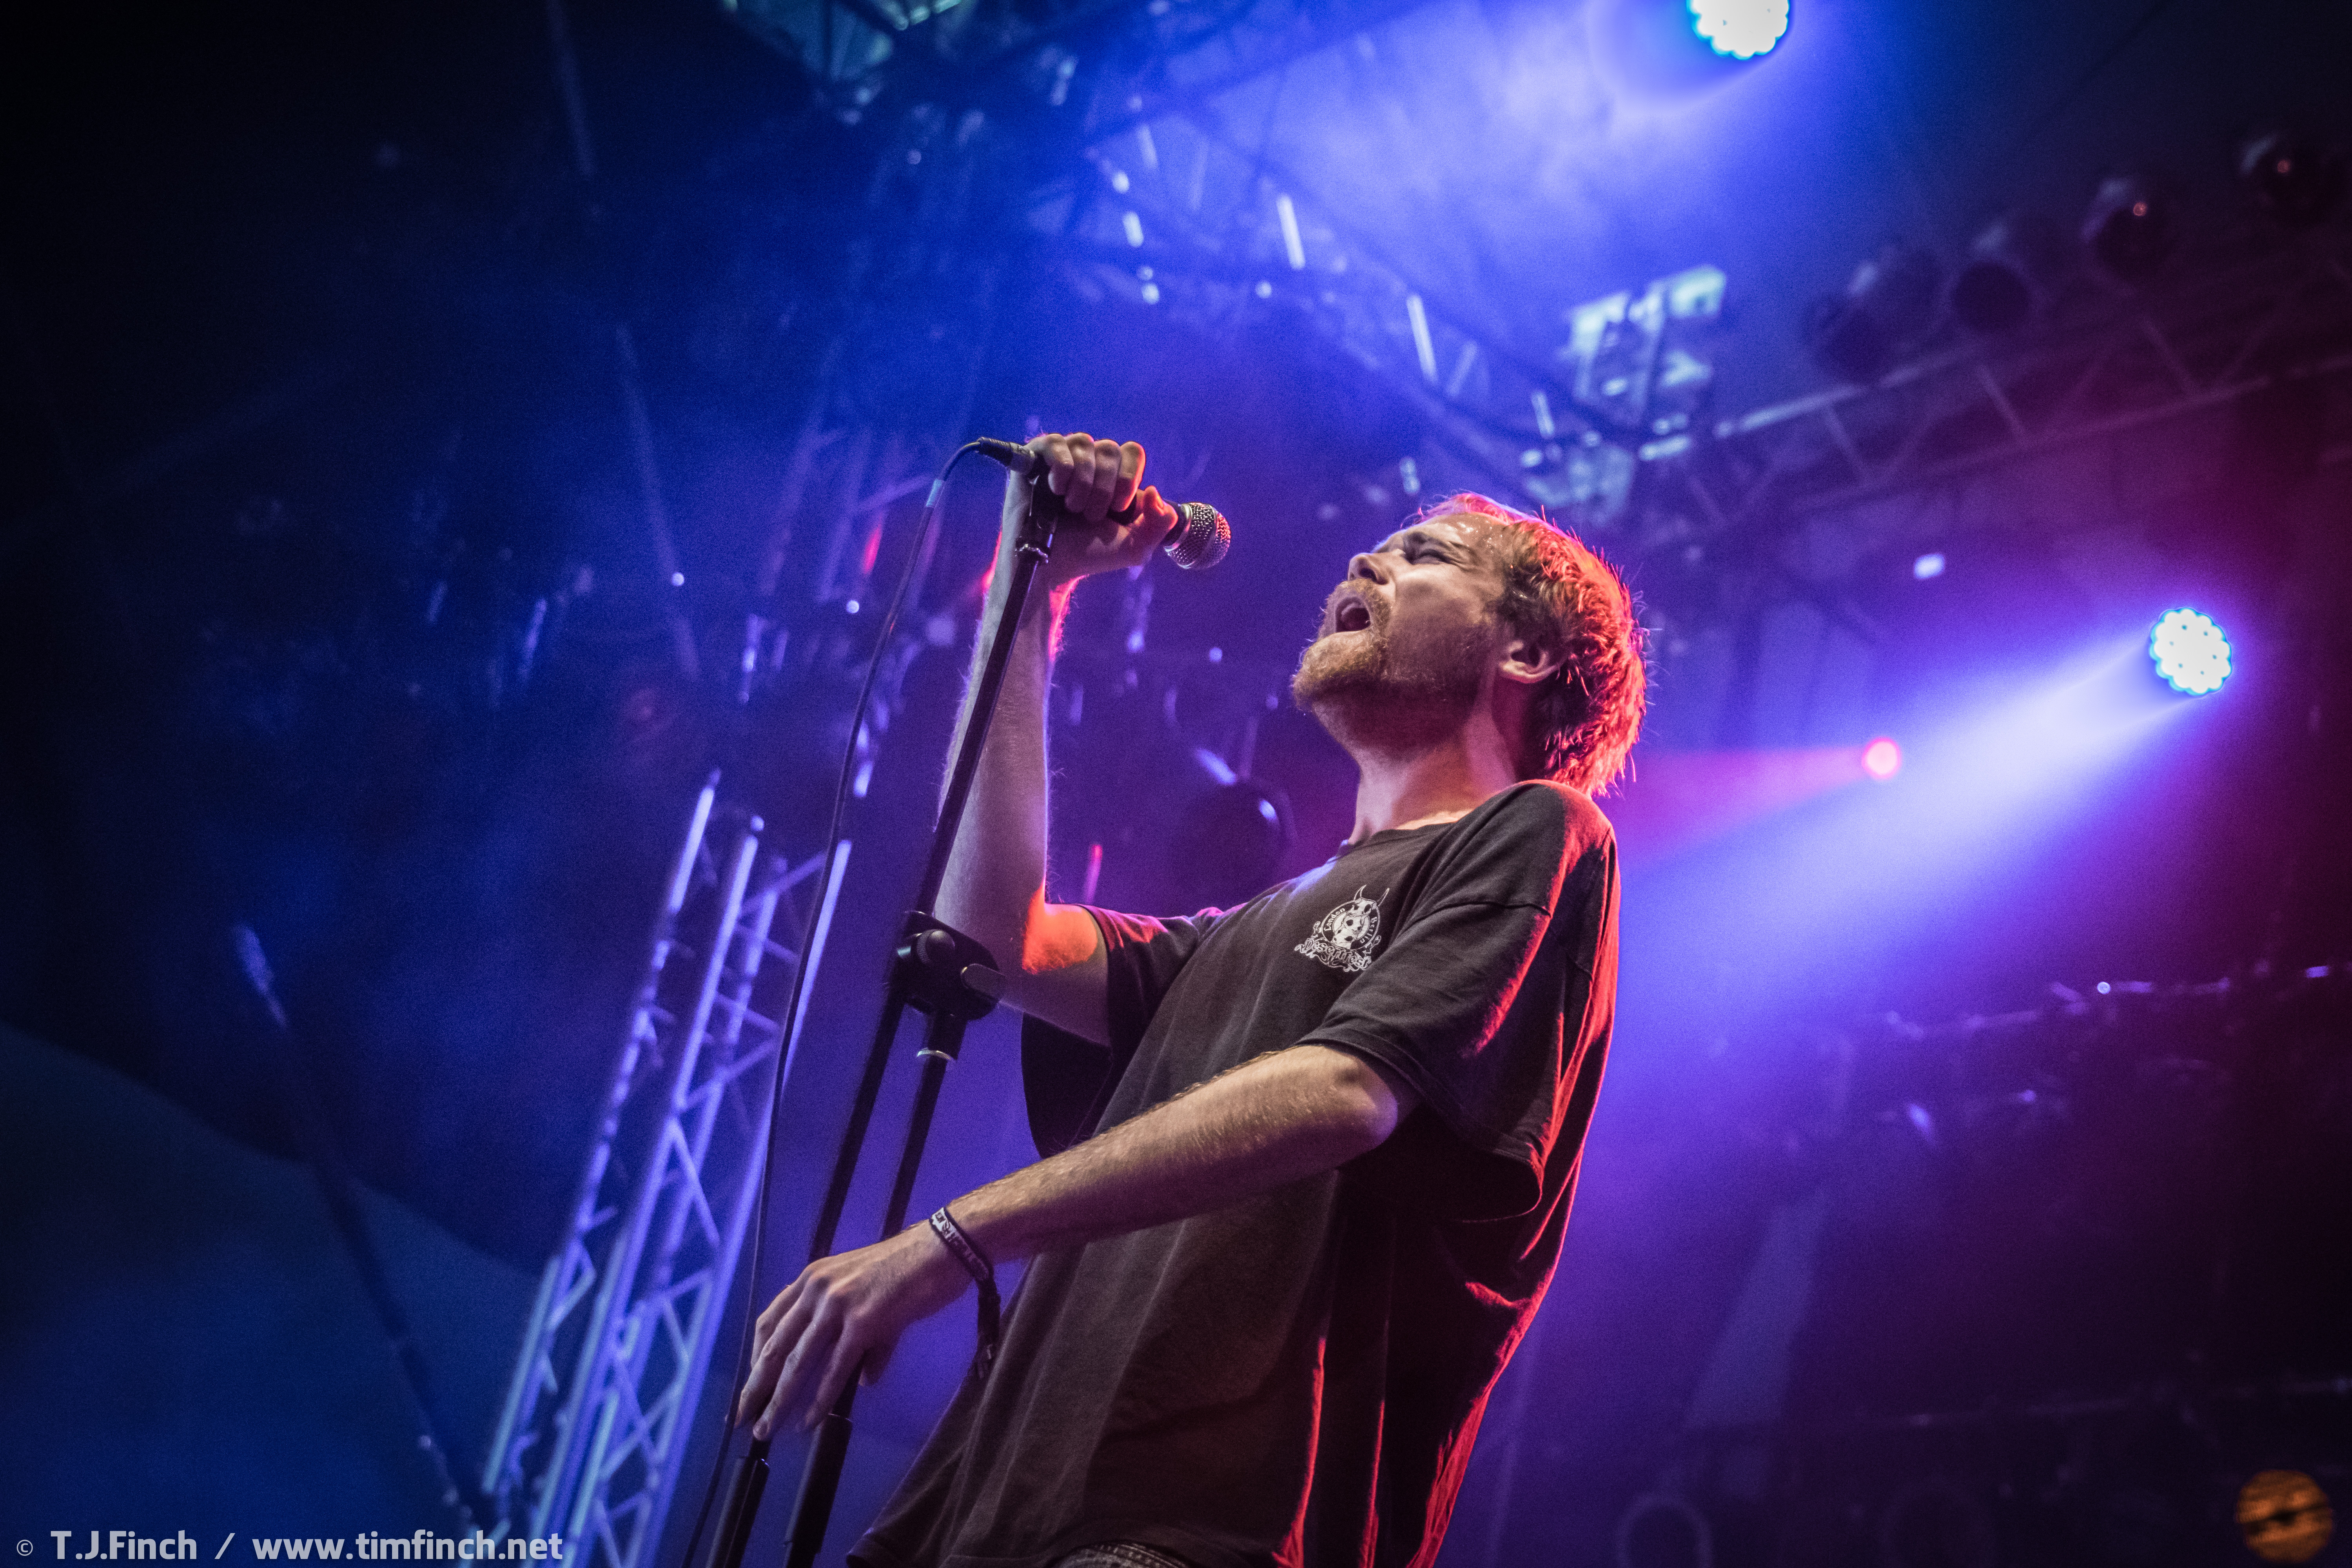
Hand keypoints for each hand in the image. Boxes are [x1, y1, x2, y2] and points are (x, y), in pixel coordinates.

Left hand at [732, 1222, 968, 1438]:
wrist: (940, 1249)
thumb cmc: (907, 1269)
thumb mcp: (865, 1291)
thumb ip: (854, 1332)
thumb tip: (860, 1380)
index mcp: (812, 1278)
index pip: (770, 1320)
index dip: (756, 1356)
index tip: (751, 1383)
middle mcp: (817, 1290)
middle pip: (775, 1345)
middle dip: (756, 1386)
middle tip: (743, 1417)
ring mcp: (838, 1305)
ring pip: (799, 1361)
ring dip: (780, 1400)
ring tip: (767, 1428)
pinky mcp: (864, 1322)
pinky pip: (835, 1369)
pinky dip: (820, 1399)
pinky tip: (810, 1420)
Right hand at [1003, 433, 1180, 591]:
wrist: (1051, 565)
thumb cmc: (1088, 554)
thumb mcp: (1135, 546)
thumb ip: (1160, 523)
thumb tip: (1154, 490)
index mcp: (1114, 476)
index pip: (1132, 451)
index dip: (1128, 478)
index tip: (1118, 508)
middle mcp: (1090, 462)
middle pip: (1109, 448)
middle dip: (1104, 487)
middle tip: (1091, 516)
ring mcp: (1063, 457)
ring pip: (1084, 443)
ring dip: (1082, 483)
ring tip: (1072, 508)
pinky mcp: (1036, 457)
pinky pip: (1055, 442)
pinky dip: (1061, 468)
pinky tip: (1056, 490)